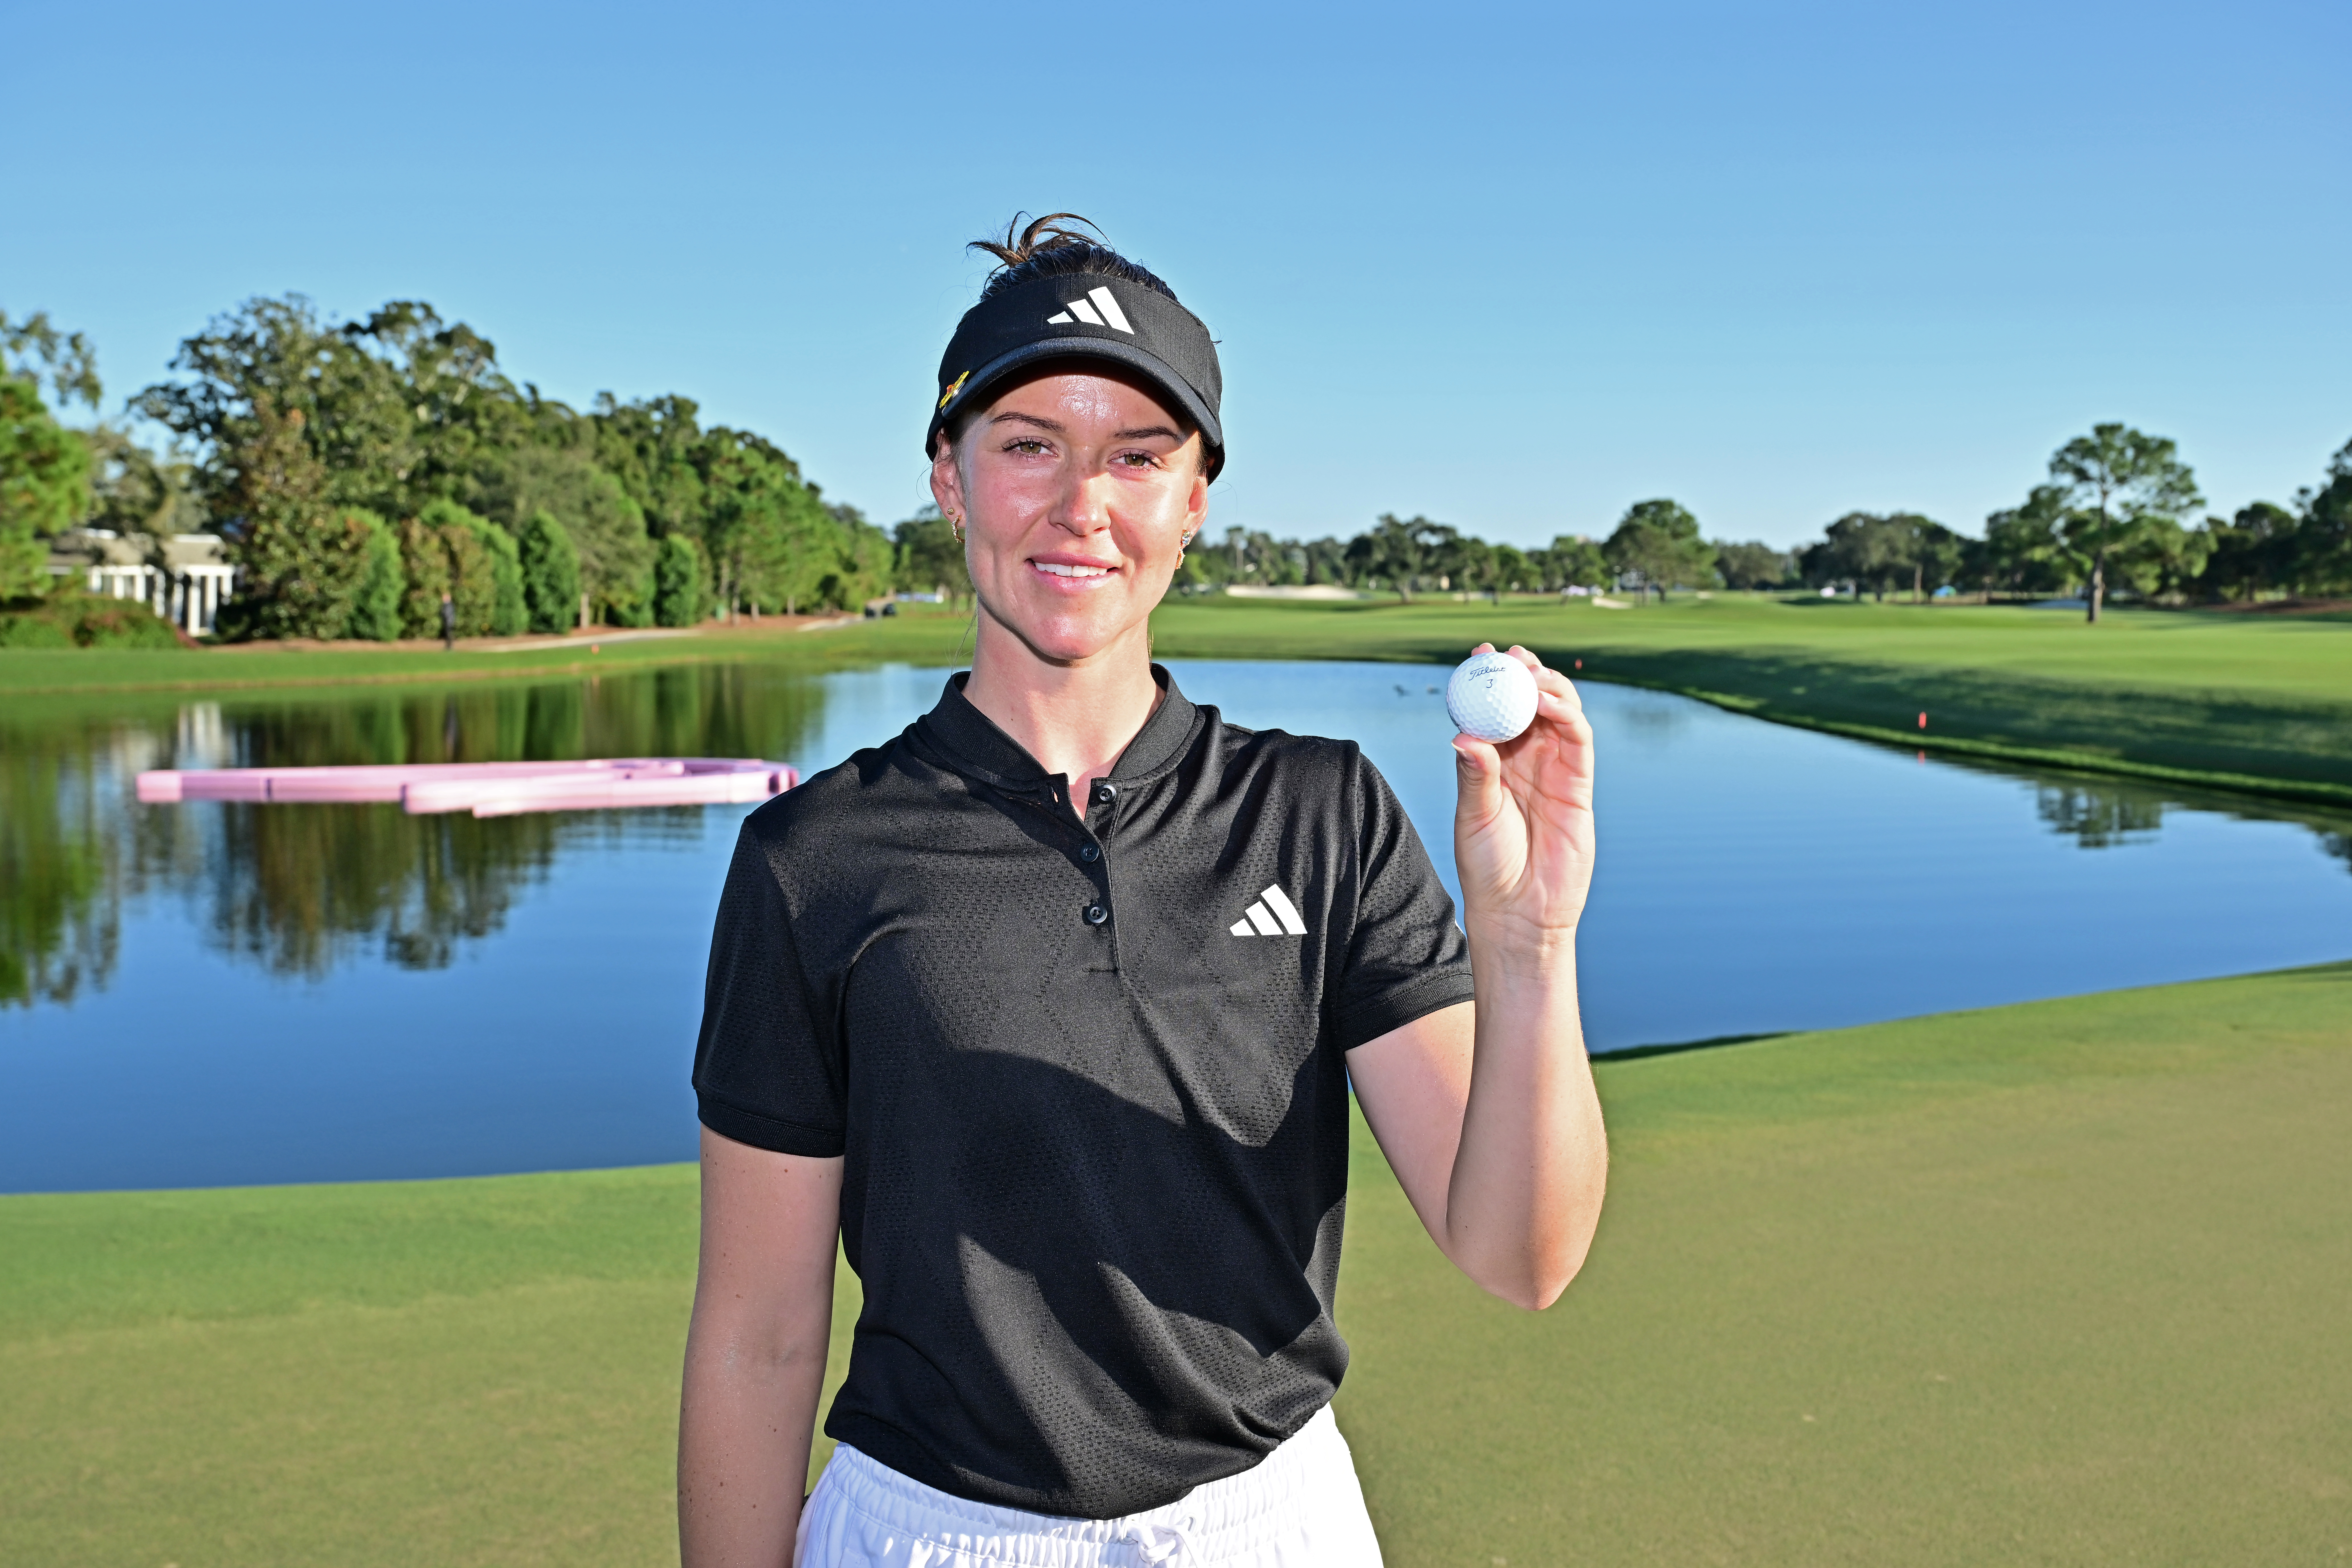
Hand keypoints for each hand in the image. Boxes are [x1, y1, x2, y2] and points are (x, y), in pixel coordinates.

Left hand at [1450, 644, 1594, 968]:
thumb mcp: (1474, 816)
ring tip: (1530, 672)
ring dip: (1547, 687)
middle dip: (1523, 674)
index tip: (1480, 653)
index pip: (1493, 710)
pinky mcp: (1579, 785)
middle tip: (1510, 656)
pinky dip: (1568, 715)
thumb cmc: (1489, 868)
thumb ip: (1475, 775)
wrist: (1519, 911)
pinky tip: (1549, 702)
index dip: (1489, 680)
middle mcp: (1525, 762)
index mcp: (1494, 764)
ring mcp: (1555, 770)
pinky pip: (1579, 741)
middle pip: (1530, 703)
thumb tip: (1462, 736)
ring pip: (1559, 713)